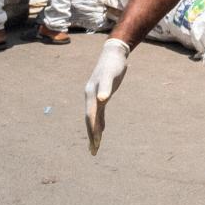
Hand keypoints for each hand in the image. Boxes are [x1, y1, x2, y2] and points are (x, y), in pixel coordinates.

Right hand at [84, 38, 129, 154]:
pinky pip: (99, 113)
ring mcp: (95, 97)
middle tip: (94, 151)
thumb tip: (102, 100)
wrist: (114, 53)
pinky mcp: (101, 95)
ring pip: (94, 118)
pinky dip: (100, 122)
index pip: (91, 116)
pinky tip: (101, 130)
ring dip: (94, 131)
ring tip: (95, 146)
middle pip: (90, 120)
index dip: (92, 129)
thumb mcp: (111, 75)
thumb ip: (106, 87)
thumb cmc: (113, 64)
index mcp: (91, 94)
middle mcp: (91, 97)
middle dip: (91, 135)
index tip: (95, 142)